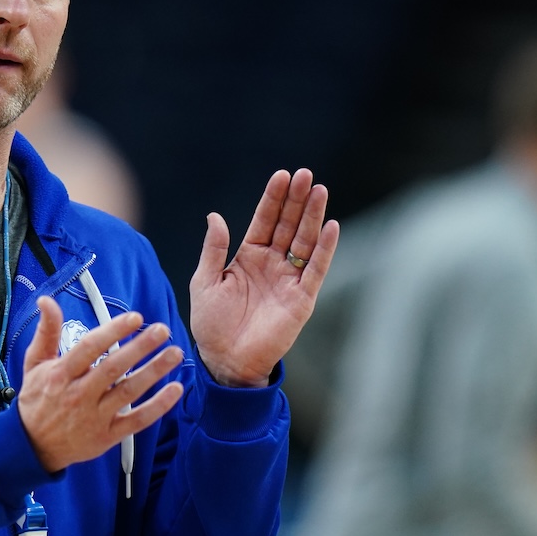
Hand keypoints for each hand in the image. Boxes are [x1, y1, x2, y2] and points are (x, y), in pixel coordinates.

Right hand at [17, 296, 184, 472]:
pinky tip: (175, 389)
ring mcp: (95, 417)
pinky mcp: (107, 436)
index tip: (135, 318)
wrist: (32, 446)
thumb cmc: (36, 400)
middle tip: (162, 330)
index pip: (90, 347)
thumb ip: (46, 331)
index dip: (113, 331)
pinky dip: (158, 406)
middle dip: (140, 347)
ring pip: (128, 392)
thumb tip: (47, 300)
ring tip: (174, 353)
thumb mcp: (34, 363)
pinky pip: (137, 420)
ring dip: (154, 372)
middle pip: (114, 368)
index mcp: (61, 374)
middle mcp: (78, 395)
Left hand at [190, 168, 339, 387]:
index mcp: (248, 257)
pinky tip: (331, 227)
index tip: (282, 175)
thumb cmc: (211, 324)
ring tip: (320, 190)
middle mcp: (272, 264)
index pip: (265, 220)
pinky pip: (316, 270)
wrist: (225, 361)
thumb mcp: (205, 281)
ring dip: (313, 216)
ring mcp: (289, 280)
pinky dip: (324, 249)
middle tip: (306, 174)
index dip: (273, 198)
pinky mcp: (302, 299)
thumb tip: (215, 216)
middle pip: (288, 225)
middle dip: (297, 199)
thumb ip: (213, 249)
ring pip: (304, 241)